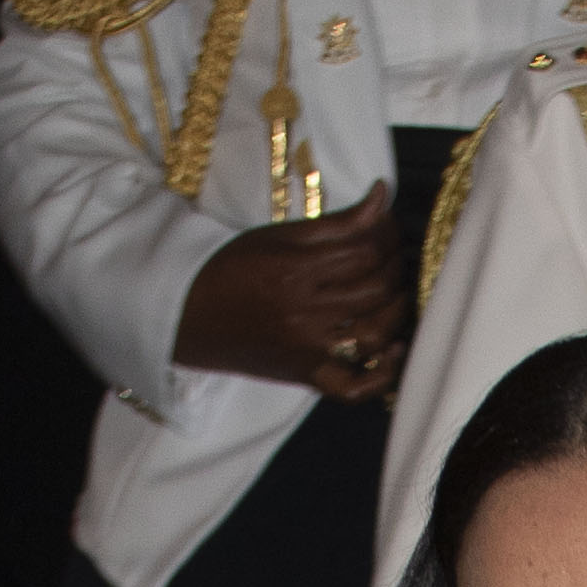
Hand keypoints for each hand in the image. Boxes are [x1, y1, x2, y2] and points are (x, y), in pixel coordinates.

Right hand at [172, 189, 411, 401]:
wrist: (188, 318)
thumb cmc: (230, 270)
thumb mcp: (277, 236)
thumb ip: (335, 223)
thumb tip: (381, 198)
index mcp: (294, 270)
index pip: (364, 250)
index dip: (387, 235)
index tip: (390, 225)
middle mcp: (304, 312)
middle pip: (375, 288)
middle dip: (397, 264)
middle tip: (398, 252)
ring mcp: (308, 350)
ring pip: (375, 332)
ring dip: (398, 308)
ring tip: (399, 288)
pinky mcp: (307, 377)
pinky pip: (355, 388)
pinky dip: (383, 374)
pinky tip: (395, 349)